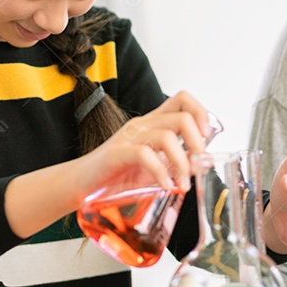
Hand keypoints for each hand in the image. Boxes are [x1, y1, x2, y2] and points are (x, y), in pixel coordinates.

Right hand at [74, 90, 210, 197]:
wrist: (80, 184)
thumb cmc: (116, 175)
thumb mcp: (153, 167)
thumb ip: (177, 163)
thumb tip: (204, 163)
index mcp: (152, 123)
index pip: (182, 100)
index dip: (201, 114)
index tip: (206, 138)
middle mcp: (142, 125)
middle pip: (181, 117)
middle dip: (197, 142)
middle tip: (197, 165)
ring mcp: (128, 137)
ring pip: (166, 136)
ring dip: (182, 163)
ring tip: (182, 184)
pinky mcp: (117, 154)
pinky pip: (145, 155)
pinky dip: (161, 172)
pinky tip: (165, 185)